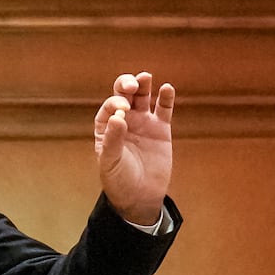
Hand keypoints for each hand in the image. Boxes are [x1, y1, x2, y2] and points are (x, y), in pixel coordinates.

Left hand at [93, 71, 175, 225]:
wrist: (140, 198)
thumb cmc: (120, 181)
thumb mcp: (112, 162)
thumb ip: (113, 139)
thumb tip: (118, 115)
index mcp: (106, 128)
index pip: (109, 107)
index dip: (114, 102)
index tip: (123, 109)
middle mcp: (124, 121)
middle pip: (124, 95)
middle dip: (126, 86)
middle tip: (132, 85)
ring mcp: (143, 124)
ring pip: (143, 97)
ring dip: (144, 85)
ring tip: (145, 77)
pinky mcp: (161, 130)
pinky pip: (164, 110)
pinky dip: (166, 98)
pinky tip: (167, 88)